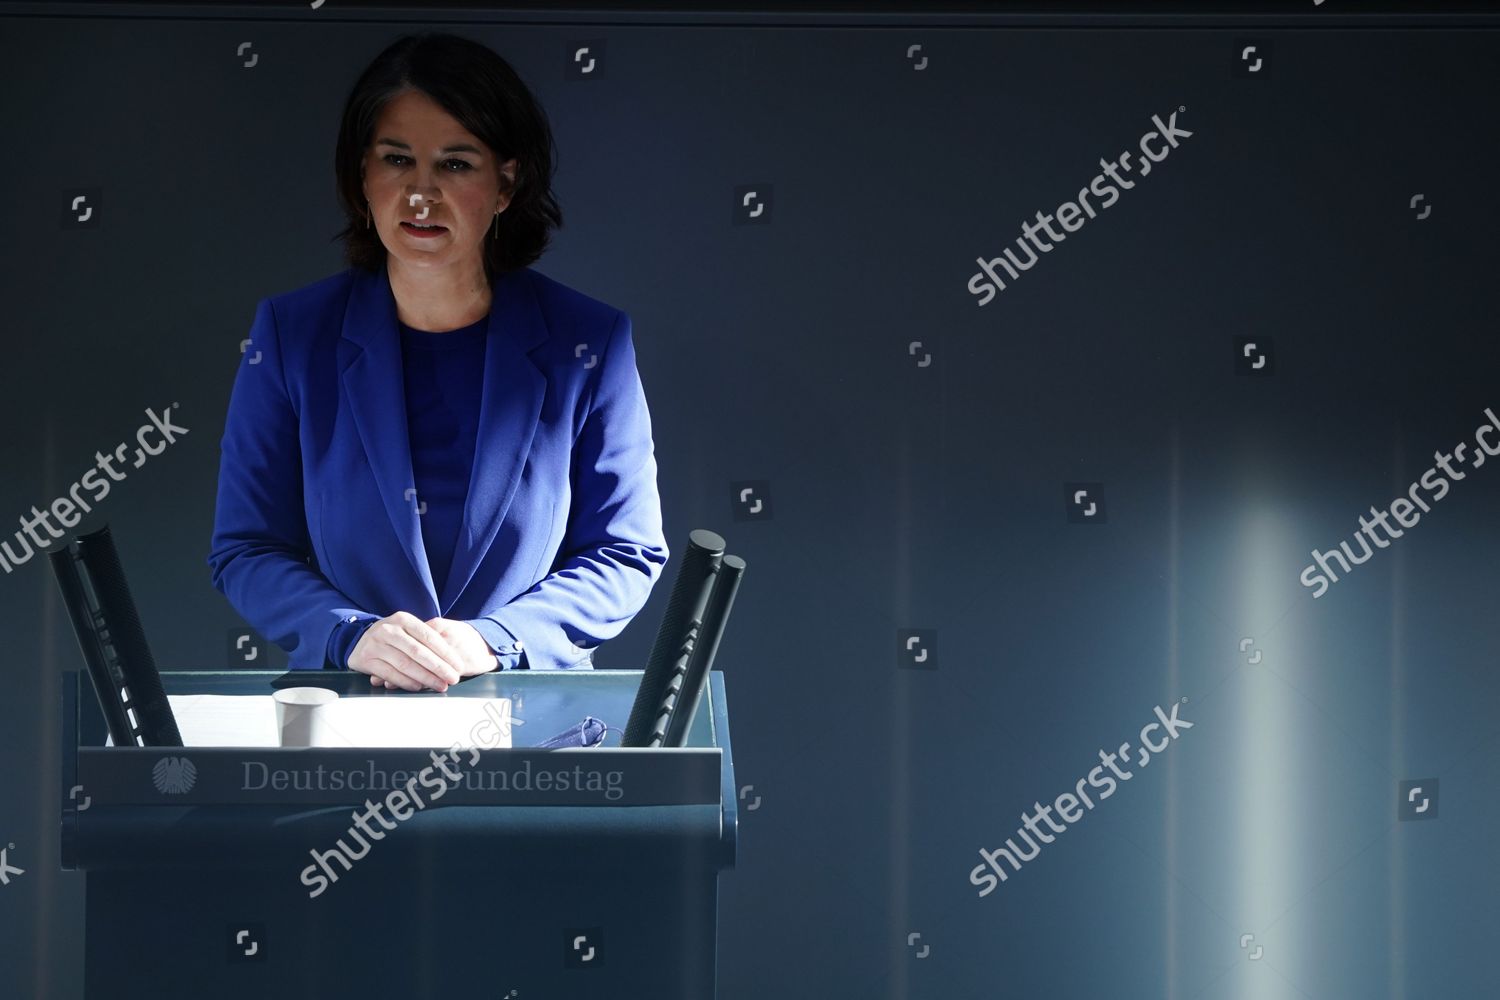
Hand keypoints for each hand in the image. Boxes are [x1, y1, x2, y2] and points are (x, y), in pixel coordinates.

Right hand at [347, 610, 466, 691]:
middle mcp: (388, 630)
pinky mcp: (366, 659)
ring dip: (425, 677)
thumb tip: (451, 659)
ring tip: (439, 685)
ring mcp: (375, 644)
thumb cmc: (393, 637)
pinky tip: (419, 687)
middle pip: (418, 652)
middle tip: (453, 679)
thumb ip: (426, 639)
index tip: (458, 665)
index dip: (446, 653)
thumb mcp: (407, 630)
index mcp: (403, 619)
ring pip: (405, 664)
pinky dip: (406, 682)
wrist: (359, 640)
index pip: (429, 636)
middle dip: (439, 667)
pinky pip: (390, 674)